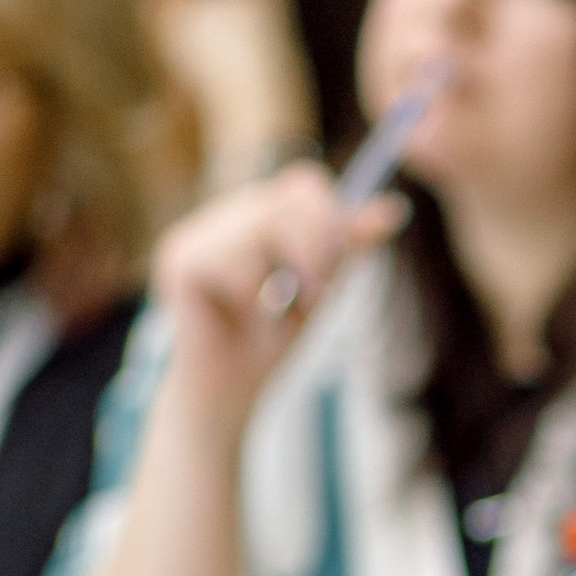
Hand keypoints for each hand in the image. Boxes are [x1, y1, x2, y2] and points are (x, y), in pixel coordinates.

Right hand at [151, 164, 405, 434]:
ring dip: (281, 282)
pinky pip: (235, 263)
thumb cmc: (271, 340)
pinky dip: (252, 300)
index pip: (304, 184)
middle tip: (310, 296)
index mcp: (257, 217)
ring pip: (263, 229)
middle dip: (317, 250)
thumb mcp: (320, 288)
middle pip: (290, 198)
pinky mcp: (180, 259)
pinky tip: (240, 320)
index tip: (340, 262)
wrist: (232, 390)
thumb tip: (395, 208)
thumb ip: (347, 246)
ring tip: (270, 314)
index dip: (332, 218)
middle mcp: (224, 217)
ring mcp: (197, 233)